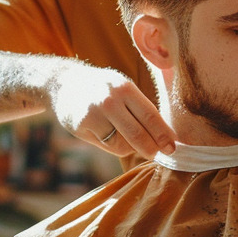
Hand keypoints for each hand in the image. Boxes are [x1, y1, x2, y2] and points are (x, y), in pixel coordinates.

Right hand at [49, 62, 175, 159]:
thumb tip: (164, 136)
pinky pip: (109, 146)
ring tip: (126, 136)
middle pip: (138, 134)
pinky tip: (109, 135)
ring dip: (131, 147)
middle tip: (162, 154)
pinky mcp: (82, 126)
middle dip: (153, 148)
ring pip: (123, 144)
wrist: (64, 82)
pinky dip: (115, 146)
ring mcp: (94, 114)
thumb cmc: (102, 89)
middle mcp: (110, 100)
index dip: (163, 134)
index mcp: (125, 88)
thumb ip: (139, 108)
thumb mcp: (122, 88)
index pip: (150, 115)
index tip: (173, 147)